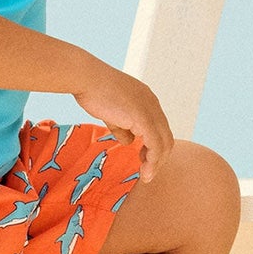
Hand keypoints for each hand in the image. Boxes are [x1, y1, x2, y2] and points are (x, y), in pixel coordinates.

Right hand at [71, 62, 173, 184]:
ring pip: (164, 143)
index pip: (159, 128)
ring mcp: (150, 110)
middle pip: (166, 137)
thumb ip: (122, 127)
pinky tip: (145, 169)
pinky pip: (155, 144)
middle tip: (148, 172)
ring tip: (147, 176)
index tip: (144, 160)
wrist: (86, 78)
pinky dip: (152, 160)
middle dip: (158, 158)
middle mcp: (153, 104)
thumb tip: (129, 142)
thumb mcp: (112, 113)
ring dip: (156, 163)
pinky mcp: (143, 118)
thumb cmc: (93, 91)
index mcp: (147, 100)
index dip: (154, 146)